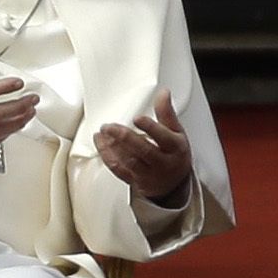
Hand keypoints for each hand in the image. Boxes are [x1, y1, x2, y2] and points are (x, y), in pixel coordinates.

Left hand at [93, 90, 196, 204]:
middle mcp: (162, 162)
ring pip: (129, 161)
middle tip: (109, 126)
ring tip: (103, 132)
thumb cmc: (174, 155)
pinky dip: (107, 155)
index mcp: (174, 148)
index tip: (138, 118)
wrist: (172, 184)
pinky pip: (118, 169)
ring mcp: (147, 173)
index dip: (150, 128)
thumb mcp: (176, 133)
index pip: (164, 138)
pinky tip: (101, 143)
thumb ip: (167, 113)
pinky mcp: (134, 180)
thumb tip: (163, 93)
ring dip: (113, 146)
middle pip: (143, 150)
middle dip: (124, 137)